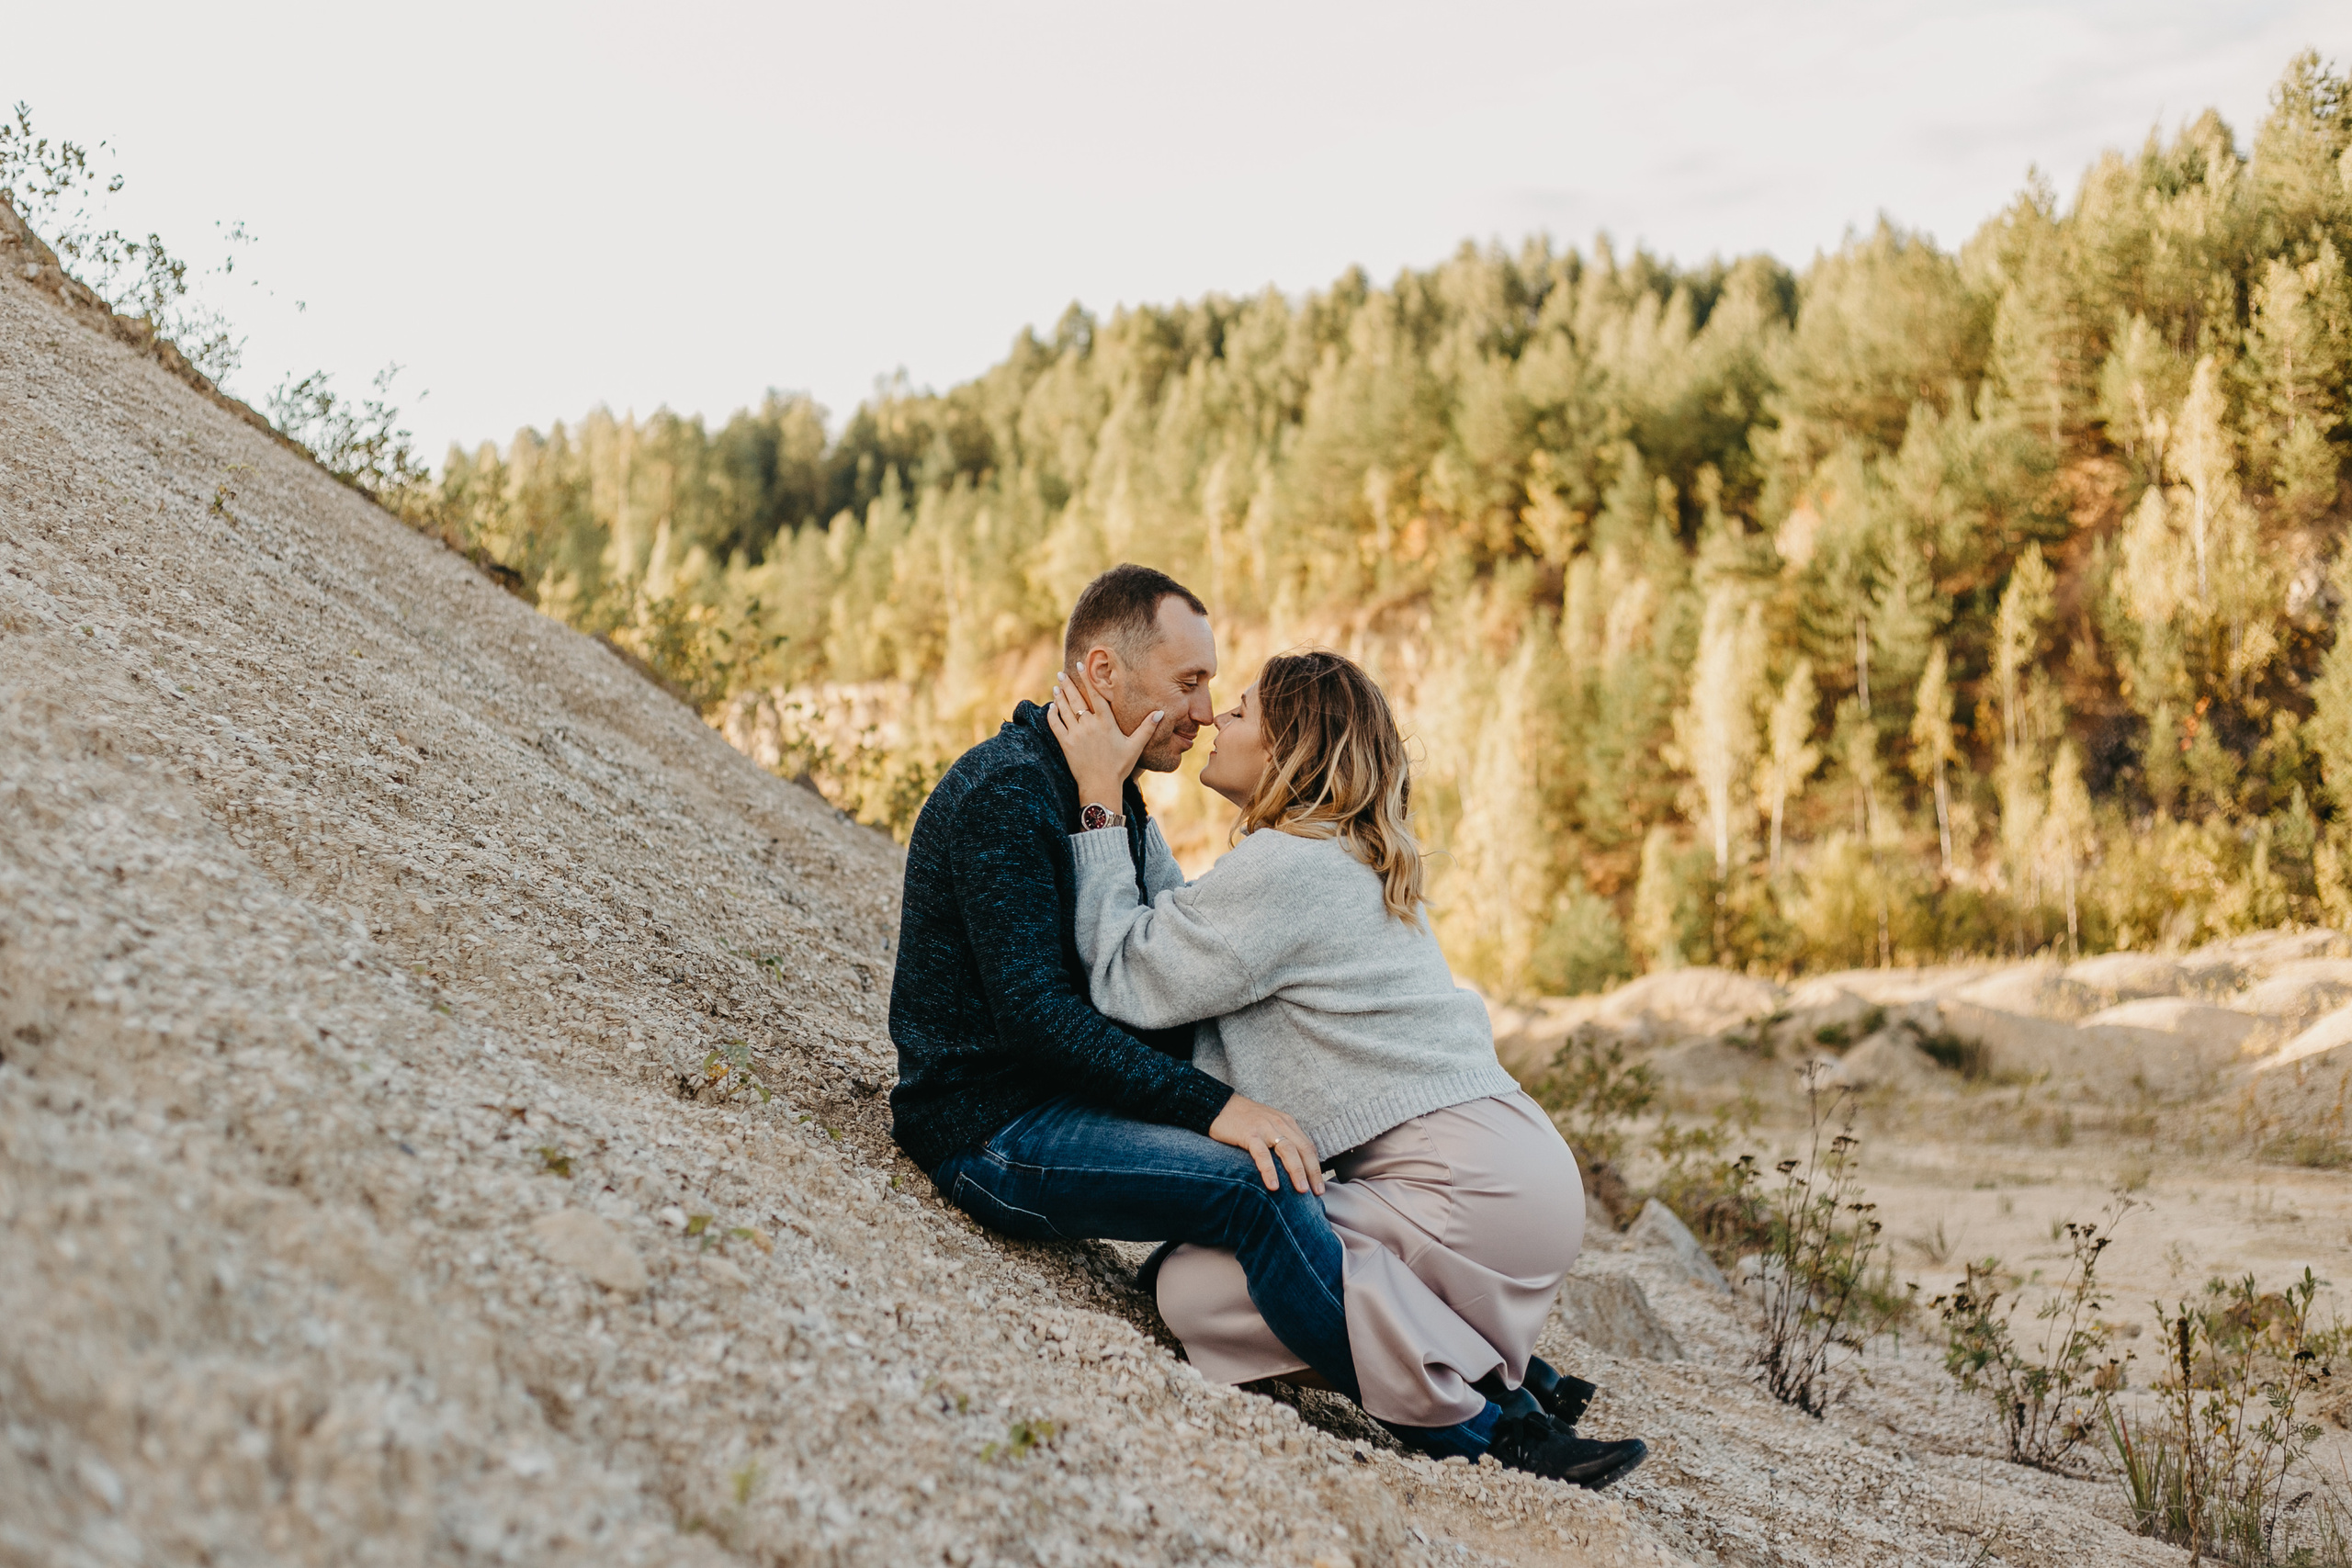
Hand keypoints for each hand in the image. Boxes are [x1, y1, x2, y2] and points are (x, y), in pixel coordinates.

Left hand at [1048, 669, 1159, 809]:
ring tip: (1057, 686)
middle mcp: (1089, 725)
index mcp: (1106, 722)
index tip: (1081, 666)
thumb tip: (1161, 712)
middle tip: (1062, 673)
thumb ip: (1147, 728)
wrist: (1100, 786)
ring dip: (1059, 696)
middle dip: (1068, 684)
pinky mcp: (1066, 744)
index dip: (1088, 679)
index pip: (1096, 695)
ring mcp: (1075, 734)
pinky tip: (1051, 708)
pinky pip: (1055, 725)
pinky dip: (1052, 715)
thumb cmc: (1119, 766)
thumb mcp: (1135, 746)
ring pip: (1064, 709)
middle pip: (1076, 699)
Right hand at [1208, 1094, 1323, 1194]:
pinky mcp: (1249, 1134)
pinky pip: (1262, 1154)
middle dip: (1312, 1172)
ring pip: (1288, 1151)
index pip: (1308, 1147)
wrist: (1217, 1104)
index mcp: (1286, 1123)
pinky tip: (1273, 1186)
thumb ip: (1280, 1141)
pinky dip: (1269, 1171)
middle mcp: (1280, 1123)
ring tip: (1301, 1190)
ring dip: (1297, 1172)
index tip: (1320, 1186)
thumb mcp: (1267, 1126)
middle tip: (1317, 1192)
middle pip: (1303, 1149)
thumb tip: (1292, 1168)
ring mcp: (1265, 1128)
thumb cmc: (1242, 1120)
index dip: (1316, 1167)